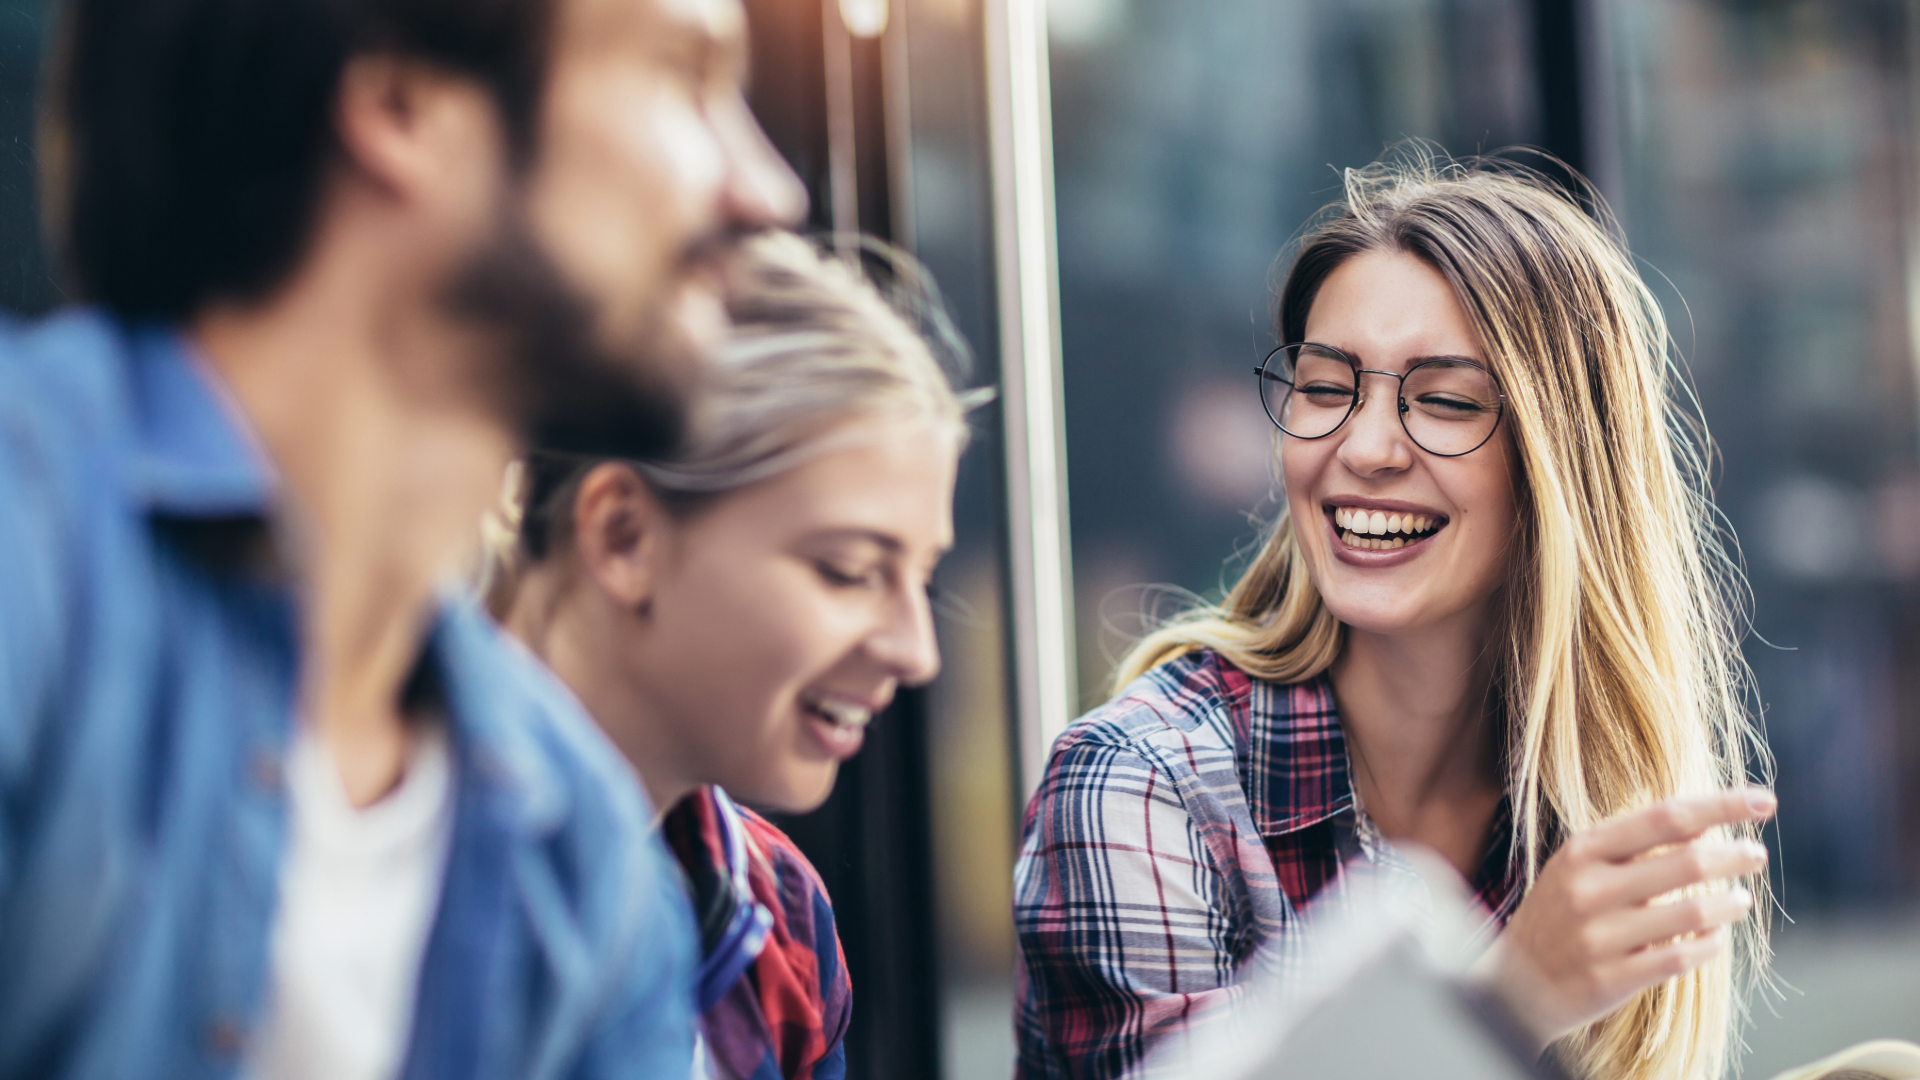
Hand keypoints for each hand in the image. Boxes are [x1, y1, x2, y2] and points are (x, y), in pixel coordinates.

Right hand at [1472, 787, 1774, 1049]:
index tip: (1764, 800)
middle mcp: (1588, 889)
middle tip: (1756, 855)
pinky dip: (1710, 943)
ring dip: (1729, 904)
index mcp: (1581, 851)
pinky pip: (1682, 957)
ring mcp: (1599, 936)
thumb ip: (1635, 847)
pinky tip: (1716, 936)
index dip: (1721, 806)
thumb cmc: (1557, 917)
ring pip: (1692, 912)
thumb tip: (1705, 826)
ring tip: (1741, 900)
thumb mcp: (1579, 869)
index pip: (1665, 817)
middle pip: (1687, 861)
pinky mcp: (1612, 979)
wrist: (1511, 985)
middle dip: (1734, 855)